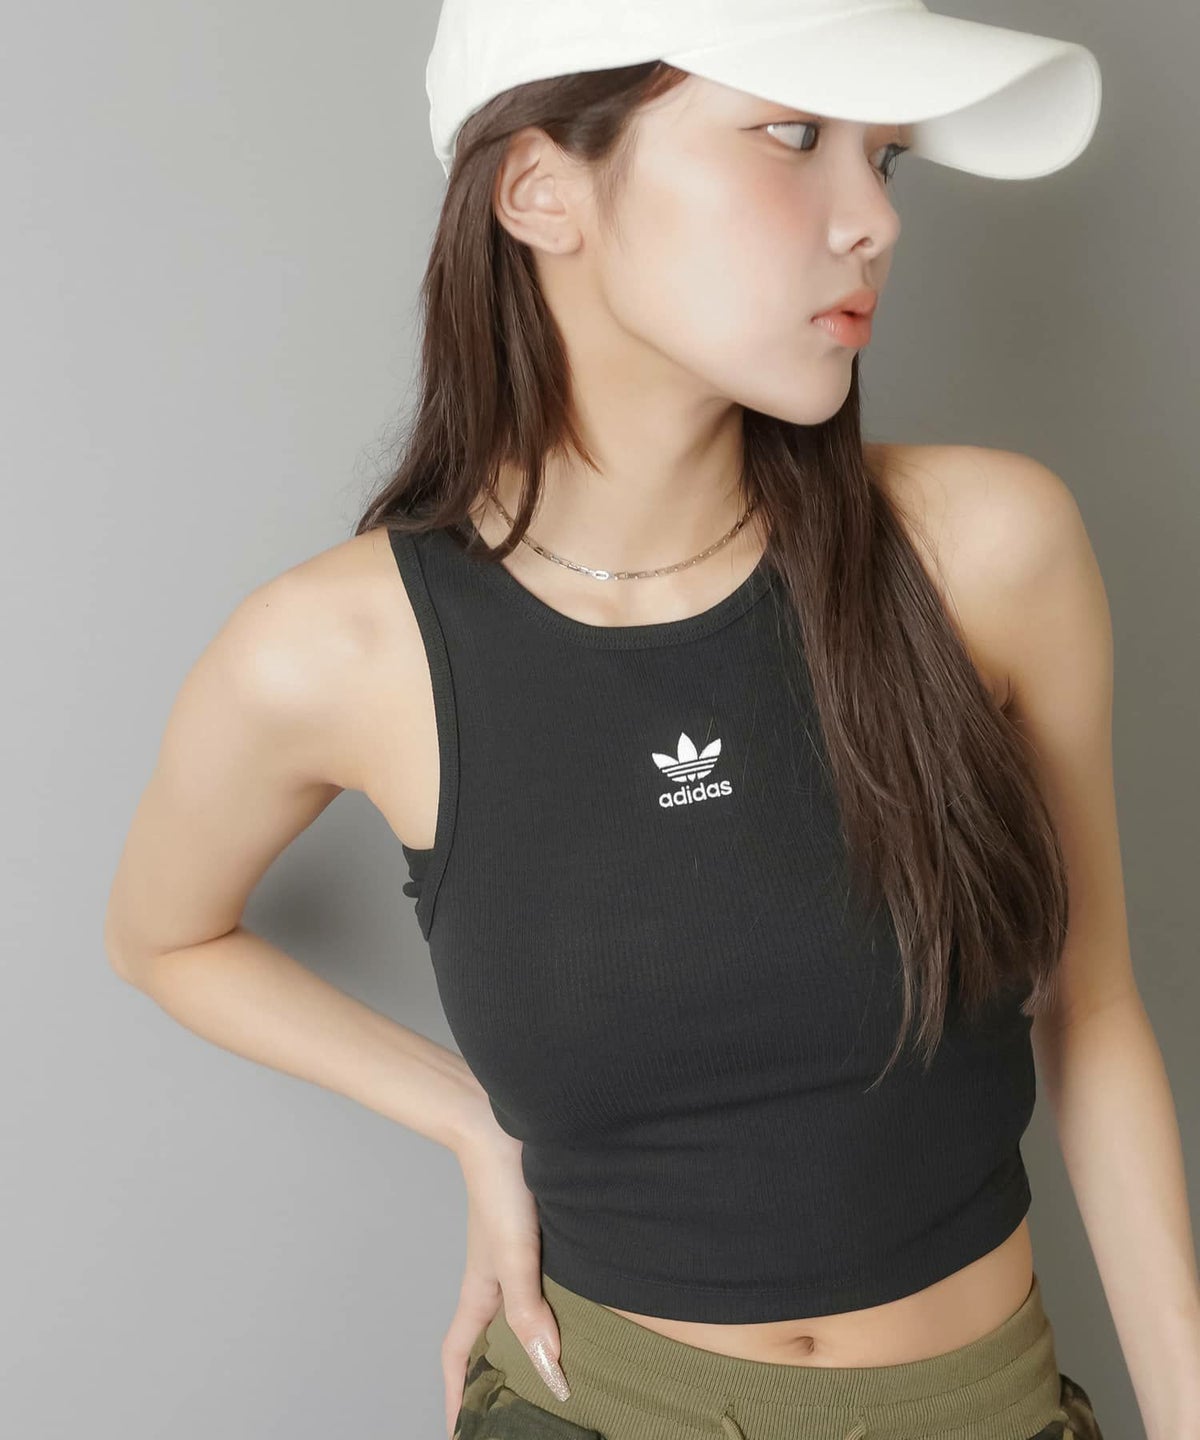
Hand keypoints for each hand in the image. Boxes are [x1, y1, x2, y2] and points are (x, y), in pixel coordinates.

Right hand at [441, 1118, 569, 1437]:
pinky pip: (538, 1284)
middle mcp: (494, 1277)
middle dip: (494, 1374)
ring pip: (515, 1311)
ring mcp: (513, 1255)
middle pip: (487, 1338)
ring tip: (552, 1367)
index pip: (457, 1351)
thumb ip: (529, 1306)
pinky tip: (576, 1306)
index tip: (458, 1428)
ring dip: (526, 1340)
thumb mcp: (516, 1252)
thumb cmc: (501, 1187)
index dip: (455, 1391)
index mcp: (480, 1288)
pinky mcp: (534, 1233)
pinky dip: (548, 1305)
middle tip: (514, 1405)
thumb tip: (547, 1363)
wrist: (504, 1126)